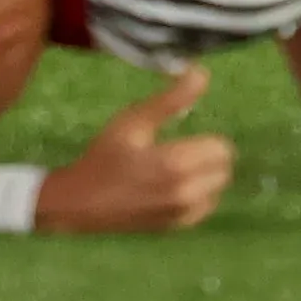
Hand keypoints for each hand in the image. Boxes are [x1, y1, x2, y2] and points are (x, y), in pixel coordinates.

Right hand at [32, 68, 234, 233]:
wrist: (77, 203)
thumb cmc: (104, 158)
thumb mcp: (133, 122)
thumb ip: (172, 99)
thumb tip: (202, 72)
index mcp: (177, 163)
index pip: (222, 148)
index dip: (207, 139)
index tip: (185, 138)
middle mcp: (186, 192)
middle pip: (223, 169)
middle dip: (209, 157)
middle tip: (181, 151)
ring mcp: (181, 214)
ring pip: (217, 188)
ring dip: (206, 177)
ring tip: (176, 170)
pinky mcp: (175, 228)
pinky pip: (205, 207)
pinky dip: (198, 197)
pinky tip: (174, 189)